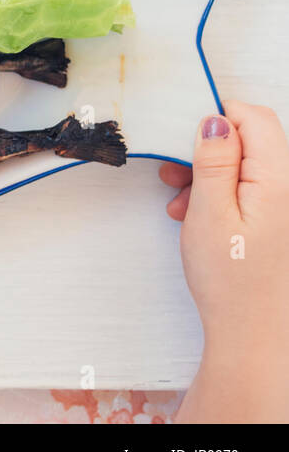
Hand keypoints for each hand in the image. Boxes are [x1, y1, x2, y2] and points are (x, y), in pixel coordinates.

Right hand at [160, 101, 288, 421]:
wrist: (253, 334)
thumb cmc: (231, 280)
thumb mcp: (210, 214)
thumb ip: (215, 161)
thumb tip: (215, 120)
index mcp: (280, 181)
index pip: (256, 119)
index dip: (218, 117)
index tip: (184, 135)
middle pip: (253, 140)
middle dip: (209, 149)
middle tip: (174, 173)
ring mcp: (287, 207)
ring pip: (249, 165)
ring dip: (211, 174)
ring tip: (182, 202)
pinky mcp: (280, 222)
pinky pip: (252, 189)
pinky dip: (223, 194)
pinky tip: (199, 216)